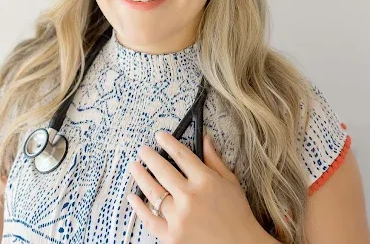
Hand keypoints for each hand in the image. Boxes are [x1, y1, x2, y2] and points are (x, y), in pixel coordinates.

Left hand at [128, 131, 266, 243]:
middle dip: (149, 157)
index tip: (160, 136)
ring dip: (140, 177)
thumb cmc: (237, 214)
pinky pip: (150, 219)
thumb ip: (214, 159)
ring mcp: (179, 217)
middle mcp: (190, 196)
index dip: (169, 143)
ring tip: (134, 167)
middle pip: (163, 171)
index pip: (182, 156)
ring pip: (153, 192)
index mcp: (205, 181)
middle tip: (142, 150)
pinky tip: (132, 197)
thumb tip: (204, 138)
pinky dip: (138, 208)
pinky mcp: (172, 236)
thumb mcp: (230, 182)